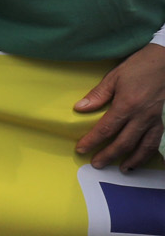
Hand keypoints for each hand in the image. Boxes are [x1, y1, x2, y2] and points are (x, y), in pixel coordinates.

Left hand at [74, 42, 164, 170]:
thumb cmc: (139, 66)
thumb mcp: (114, 77)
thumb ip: (98, 95)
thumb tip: (79, 108)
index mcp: (127, 105)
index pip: (106, 129)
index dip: (92, 141)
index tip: (81, 149)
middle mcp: (142, 116)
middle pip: (124, 142)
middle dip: (109, 155)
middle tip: (96, 164)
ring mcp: (155, 119)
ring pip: (144, 145)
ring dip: (133, 160)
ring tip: (122, 169)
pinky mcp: (163, 119)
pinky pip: (156, 140)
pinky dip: (149, 152)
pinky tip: (142, 157)